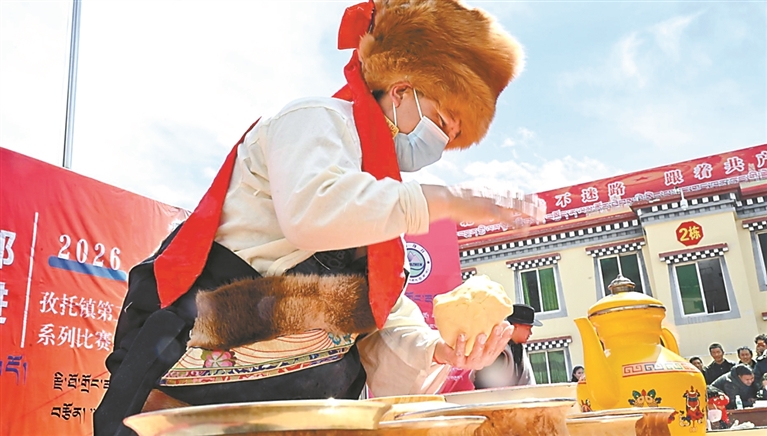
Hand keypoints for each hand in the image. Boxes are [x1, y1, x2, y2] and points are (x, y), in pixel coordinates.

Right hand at [421, 185, 543, 226]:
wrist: (448, 198)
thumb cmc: (455, 196)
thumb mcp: (472, 190)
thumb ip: (482, 194)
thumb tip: (485, 199)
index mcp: (493, 187)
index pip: (514, 191)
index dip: (525, 197)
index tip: (533, 200)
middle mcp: (497, 193)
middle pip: (521, 197)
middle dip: (533, 203)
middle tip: (543, 208)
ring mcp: (495, 202)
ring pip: (519, 206)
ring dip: (532, 212)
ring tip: (541, 217)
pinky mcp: (490, 212)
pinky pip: (508, 220)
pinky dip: (518, 225)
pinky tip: (525, 230)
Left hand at [433, 322, 512, 369]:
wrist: (444, 352)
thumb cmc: (463, 345)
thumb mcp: (477, 339)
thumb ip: (487, 332)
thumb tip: (499, 318)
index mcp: (487, 356)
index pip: (499, 347)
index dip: (505, 338)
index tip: (509, 327)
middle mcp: (480, 361)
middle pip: (489, 351)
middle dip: (495, 339)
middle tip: (497, 327)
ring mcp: (469, 362)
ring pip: (476, 355)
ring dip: (479, 345)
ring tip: (481, 334)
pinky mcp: (457, 361)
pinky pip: (460, 353)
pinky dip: (461, 344)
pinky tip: (462, 335)